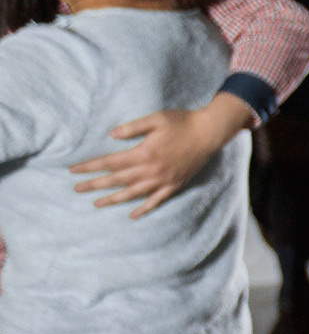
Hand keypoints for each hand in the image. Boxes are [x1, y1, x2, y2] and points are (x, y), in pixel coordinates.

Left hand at [69, 96, 255, 217]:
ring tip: (96, 203)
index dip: (91, 167)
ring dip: (113, 199)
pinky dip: (144, 208)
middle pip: (117, 180)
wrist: (209, 132)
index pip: (110, 162)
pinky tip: (132, 215)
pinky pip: (156, 200)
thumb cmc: (182, 122)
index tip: (74, 170)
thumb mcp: (156, 118)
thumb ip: (132, 127)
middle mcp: (151, 170)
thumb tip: (111, 135)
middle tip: (76, 189)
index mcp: (144, 153)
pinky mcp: (175, 184)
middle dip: (95, 184)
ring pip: (133, 193)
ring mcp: (163, 180)